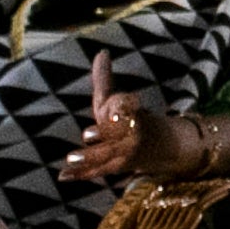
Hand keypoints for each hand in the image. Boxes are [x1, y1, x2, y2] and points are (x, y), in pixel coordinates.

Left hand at [59, 52, 182, 182]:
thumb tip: (101, 52)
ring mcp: (127, 151)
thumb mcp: (120, 99)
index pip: (128, 108)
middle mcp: (133, 131)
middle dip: (105, 133)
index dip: (121, 108)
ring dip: (89, 157)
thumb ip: (106, 80)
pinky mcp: (119, 167)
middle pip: (118, 132)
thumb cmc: (132, 118)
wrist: (166, 146)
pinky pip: (99, 171)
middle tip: (87, 134)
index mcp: (134, 112)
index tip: (112, 110)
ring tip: (70, 158)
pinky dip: (81, 174)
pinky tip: (63, 176)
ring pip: (108, 154)